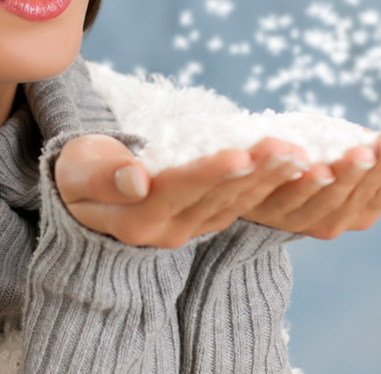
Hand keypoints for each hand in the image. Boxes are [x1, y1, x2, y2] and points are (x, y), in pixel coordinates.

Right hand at [55, 134, 307, 247]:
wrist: (83, 198)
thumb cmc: (78, 173)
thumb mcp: (77, 171)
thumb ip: (104, 176)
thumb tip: (136, 179)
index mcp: (137, 218)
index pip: (179, 190)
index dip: (210, 173)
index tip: (240, 155)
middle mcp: (168, 231)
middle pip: (218, 198)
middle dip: (258, 173)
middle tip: (292, 150)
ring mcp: (189, 229)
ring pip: (237, 204)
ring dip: (271, 180)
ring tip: (303, 156)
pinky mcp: (204, 221)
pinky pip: (241, 205)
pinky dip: (268, 187)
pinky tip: (292, 168)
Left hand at [242, 131, 380, 239]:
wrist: (257, 178)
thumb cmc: (318, 162)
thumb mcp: (354, 161)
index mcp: (357, 212)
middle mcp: (328, 221)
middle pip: (351, 196)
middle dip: (371, 169)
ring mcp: (291, 216)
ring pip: (314, 199)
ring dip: (334, 178)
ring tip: (351, 155)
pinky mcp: (257, 204)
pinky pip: (272, 193)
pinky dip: (285, 176)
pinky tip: (297, 155)